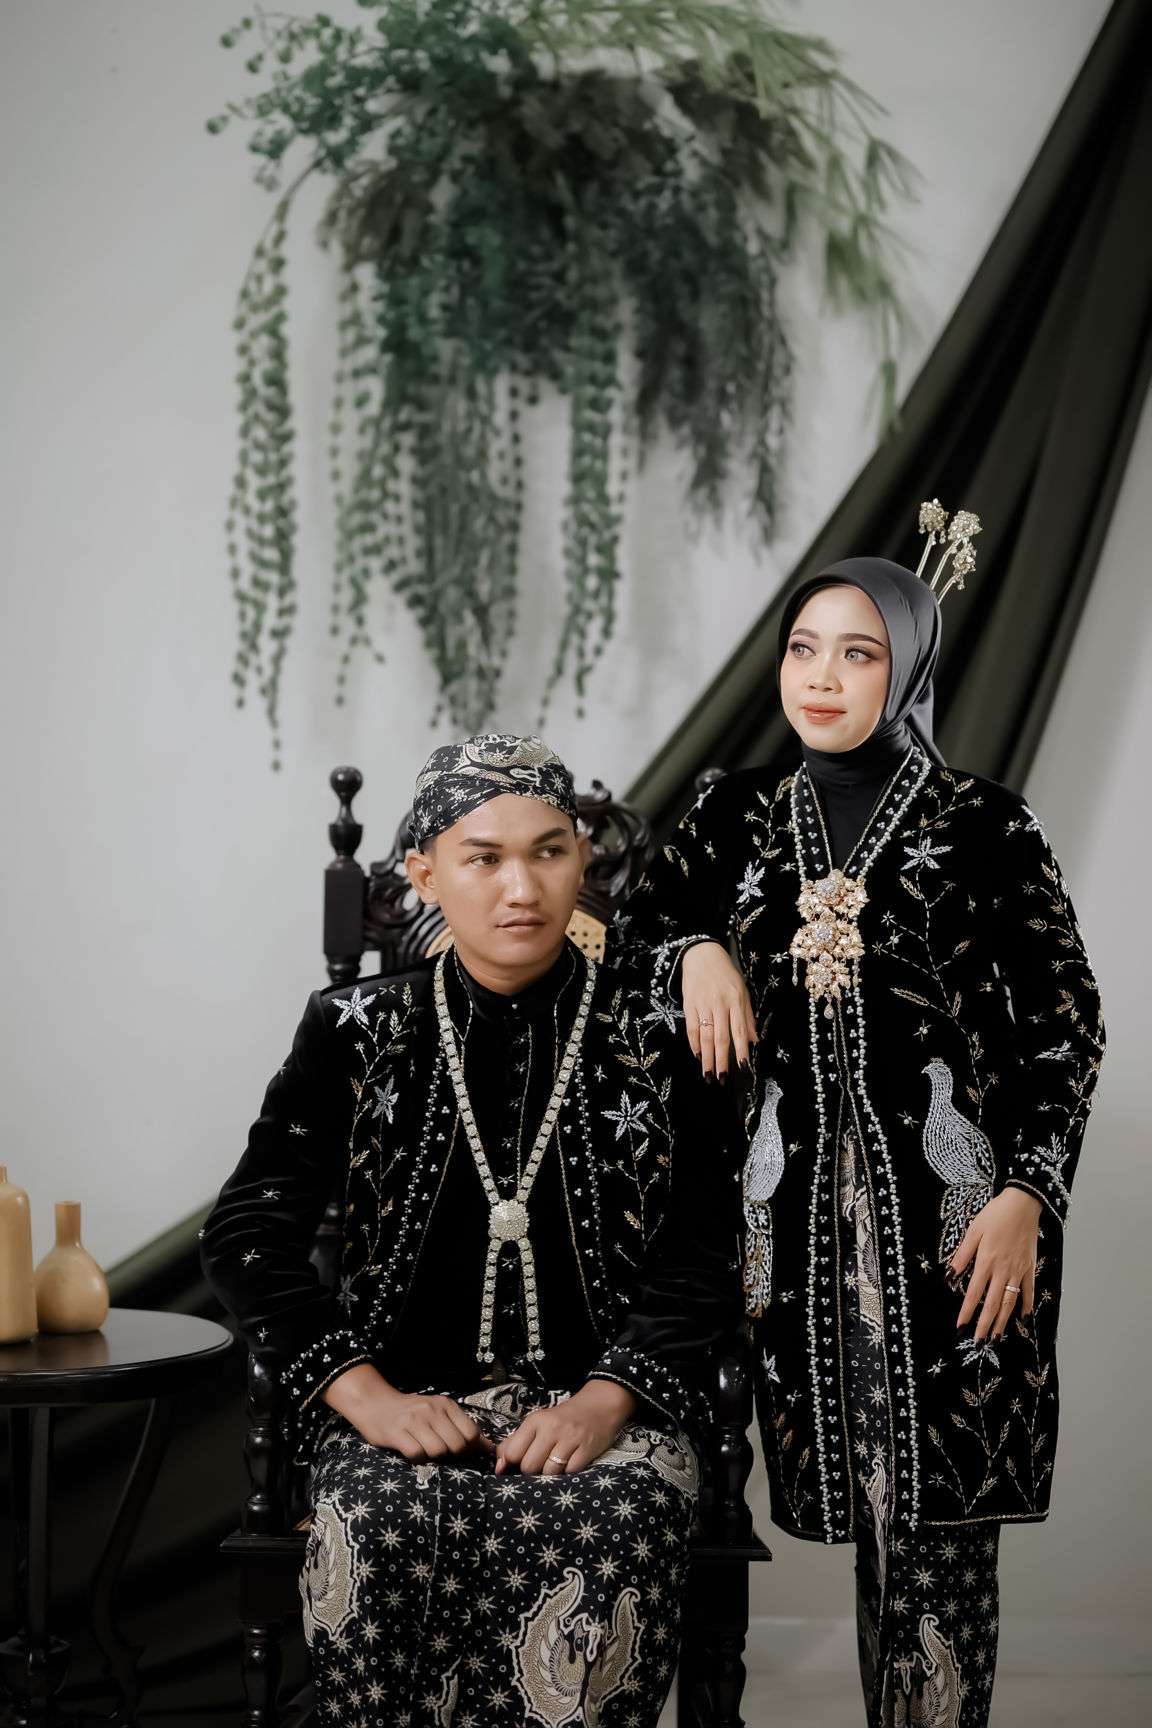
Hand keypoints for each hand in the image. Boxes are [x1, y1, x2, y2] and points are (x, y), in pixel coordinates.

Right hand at [322, 1363, 492, 1461]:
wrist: (375, 1403)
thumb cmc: (410, 1412)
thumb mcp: (437, 1412)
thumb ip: (460, 1427)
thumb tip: (488, 1447)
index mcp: (445, 1405)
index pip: (471, 1433)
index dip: (470, 1448)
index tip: (461, 1453)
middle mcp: (432, 1410)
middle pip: (457, 1445)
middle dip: (452, 1456)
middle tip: (440, 1454)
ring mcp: (414, 1420)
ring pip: (439, 1451)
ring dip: (434, 1459)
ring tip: (426, 1452)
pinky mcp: (398, 1433)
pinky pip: (417, 1455)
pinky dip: (418, 1460)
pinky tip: (413, 1454)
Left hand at [495, 1379, 637, 1476]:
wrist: (599, 1407)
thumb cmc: (562, 1419)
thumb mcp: (537, 1423)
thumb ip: (514, 1443)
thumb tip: (498, 1467)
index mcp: (535, 1421)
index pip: (512, 1453)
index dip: (513, 1463)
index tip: (521, 1462)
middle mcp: (551, 1428)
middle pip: (528, 1467)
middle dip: (532, 1471)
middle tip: (541, 1462)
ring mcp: (570, 1439)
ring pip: (548, 1472)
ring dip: (550, 1473)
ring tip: (556, 1462)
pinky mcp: (586, 1449)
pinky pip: (569, 1472)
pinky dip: (568, 1472)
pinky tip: (570, 1461)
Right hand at [681, 941, 757, 1081]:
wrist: (702, 954)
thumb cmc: (726, 974)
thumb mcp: (742, 991)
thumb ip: (747, 1016)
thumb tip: (754, 1040)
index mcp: (736, 1000)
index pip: (739, 1030)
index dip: (741, 1050)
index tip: (743, 1067)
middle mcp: (720, 1003)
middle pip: (721, 1037)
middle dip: (721, 1061)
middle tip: (722, 1078)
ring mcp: (703, 1004)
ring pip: (705, 1036)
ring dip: (706, 1058)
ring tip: (707, 1074)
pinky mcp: (689, 1003)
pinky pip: (691, 1028)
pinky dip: (694, 1043)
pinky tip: (697, 1055)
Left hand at [949, 1187, 1041, 1341]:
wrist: (1023, 1204)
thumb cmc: (995, 1215)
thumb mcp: (973, 1231)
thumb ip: (961, 1256)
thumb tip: (948, 1276)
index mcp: (986, 1261)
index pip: (973, 1293)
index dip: (966, 1312)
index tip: (960, 1327)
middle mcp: (1003, 1270)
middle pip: (992, 1304)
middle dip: (983, 1325)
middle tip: (978, 1344)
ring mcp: (1019, 1271)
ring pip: (1010, 1302)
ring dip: (1002, 1322)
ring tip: (996, 1338)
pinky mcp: (1030, 1267)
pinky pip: (1029, 1291)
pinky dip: (1026, 1305)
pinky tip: (1022, 1317)